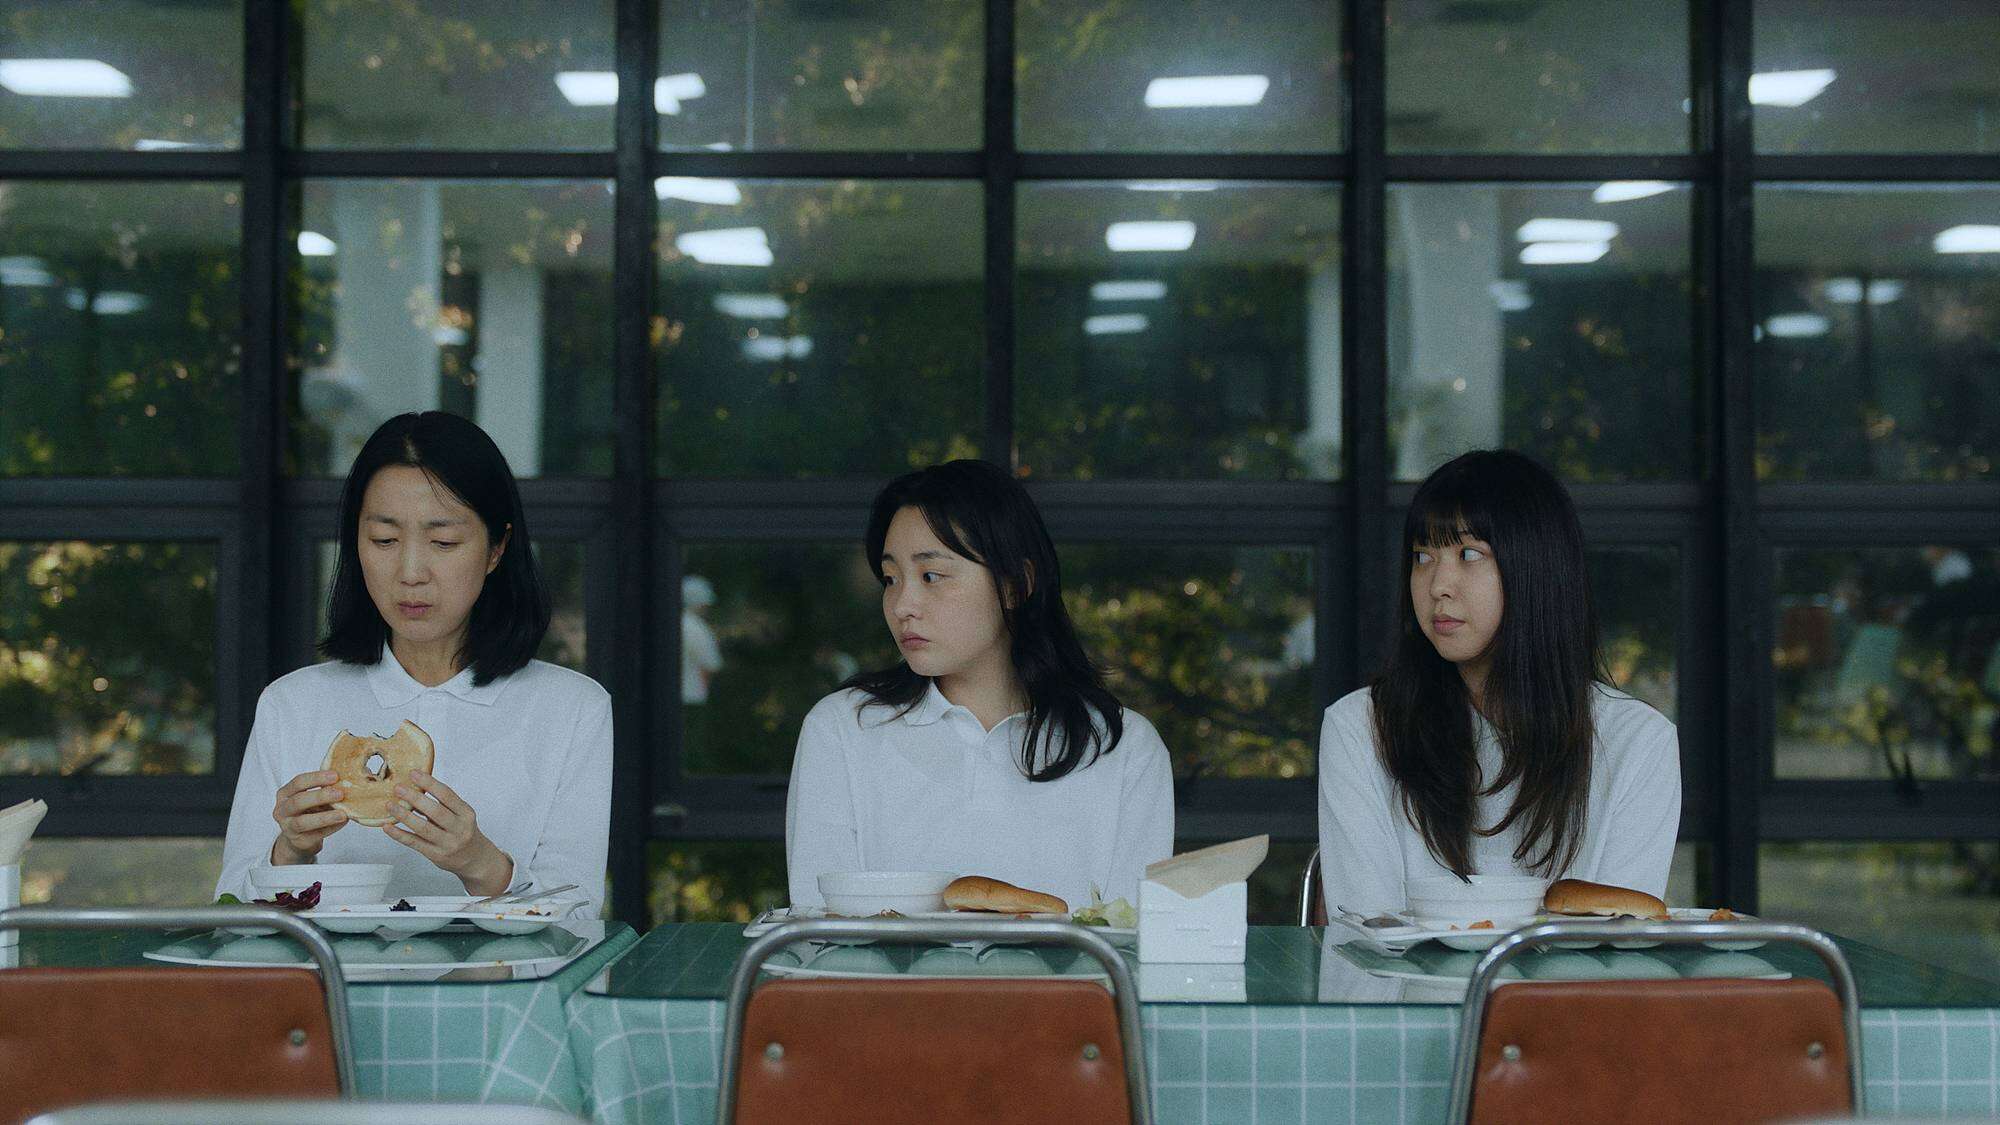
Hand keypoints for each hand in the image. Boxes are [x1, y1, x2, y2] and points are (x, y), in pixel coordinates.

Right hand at [271, 769, 346, 863]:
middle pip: (298, 801)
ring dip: (325, 817)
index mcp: (285, 794)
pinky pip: (315, 834)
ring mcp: (288, 827)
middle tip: (340, 794)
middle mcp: (282, 810)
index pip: (298, 782)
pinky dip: (331, 828)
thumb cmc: (309, 812)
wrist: (301, 838)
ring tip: (343, 814)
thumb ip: (325, 789)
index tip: (335, 775)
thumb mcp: (313, 798)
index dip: (316, 778)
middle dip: (320, 796)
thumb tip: (348, 781)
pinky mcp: (299, 841)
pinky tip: (342, 822)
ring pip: (303, 822)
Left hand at [384, 771, 512, 895]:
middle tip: (399, 788)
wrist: (474, 858)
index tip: (414, 774)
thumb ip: (442, 804)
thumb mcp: (461, 815)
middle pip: (435, 811)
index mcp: (466, 813)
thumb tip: (416, 788)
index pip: (447, 795)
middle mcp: (459, 828)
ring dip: (404, 816)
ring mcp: (448, 843)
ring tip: (390, 805)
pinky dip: (400, 834)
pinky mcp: (436, 855)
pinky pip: (415, 843)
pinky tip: (388, 827)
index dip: (430, 783)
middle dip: (415, 798)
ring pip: (423, 828)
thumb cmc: (463, 832)